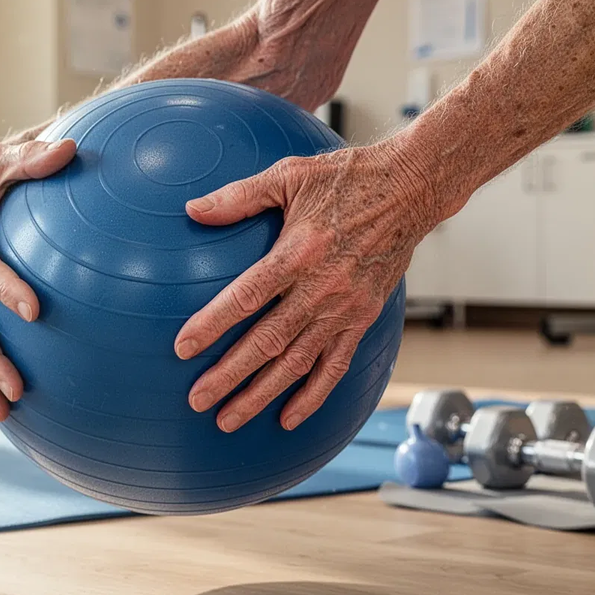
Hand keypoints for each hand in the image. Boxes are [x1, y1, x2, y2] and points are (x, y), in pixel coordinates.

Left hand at [173, 142, 432, 432]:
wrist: (411, 189)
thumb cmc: (347, 178)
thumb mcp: (289, 175)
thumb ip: (238, 196)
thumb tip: (192, 210)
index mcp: (299, 252)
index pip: (247, 297)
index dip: (213, 324)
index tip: (183, 348)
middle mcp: (322, 288)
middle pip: (268, 342)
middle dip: (229, 376)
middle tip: (197, 399)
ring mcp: (345, 309)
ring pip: (297, 363)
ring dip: (261, 395)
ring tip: (228, 418)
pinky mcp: (363, 319)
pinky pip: (335, 366)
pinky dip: (311, 396)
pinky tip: (288, 418)